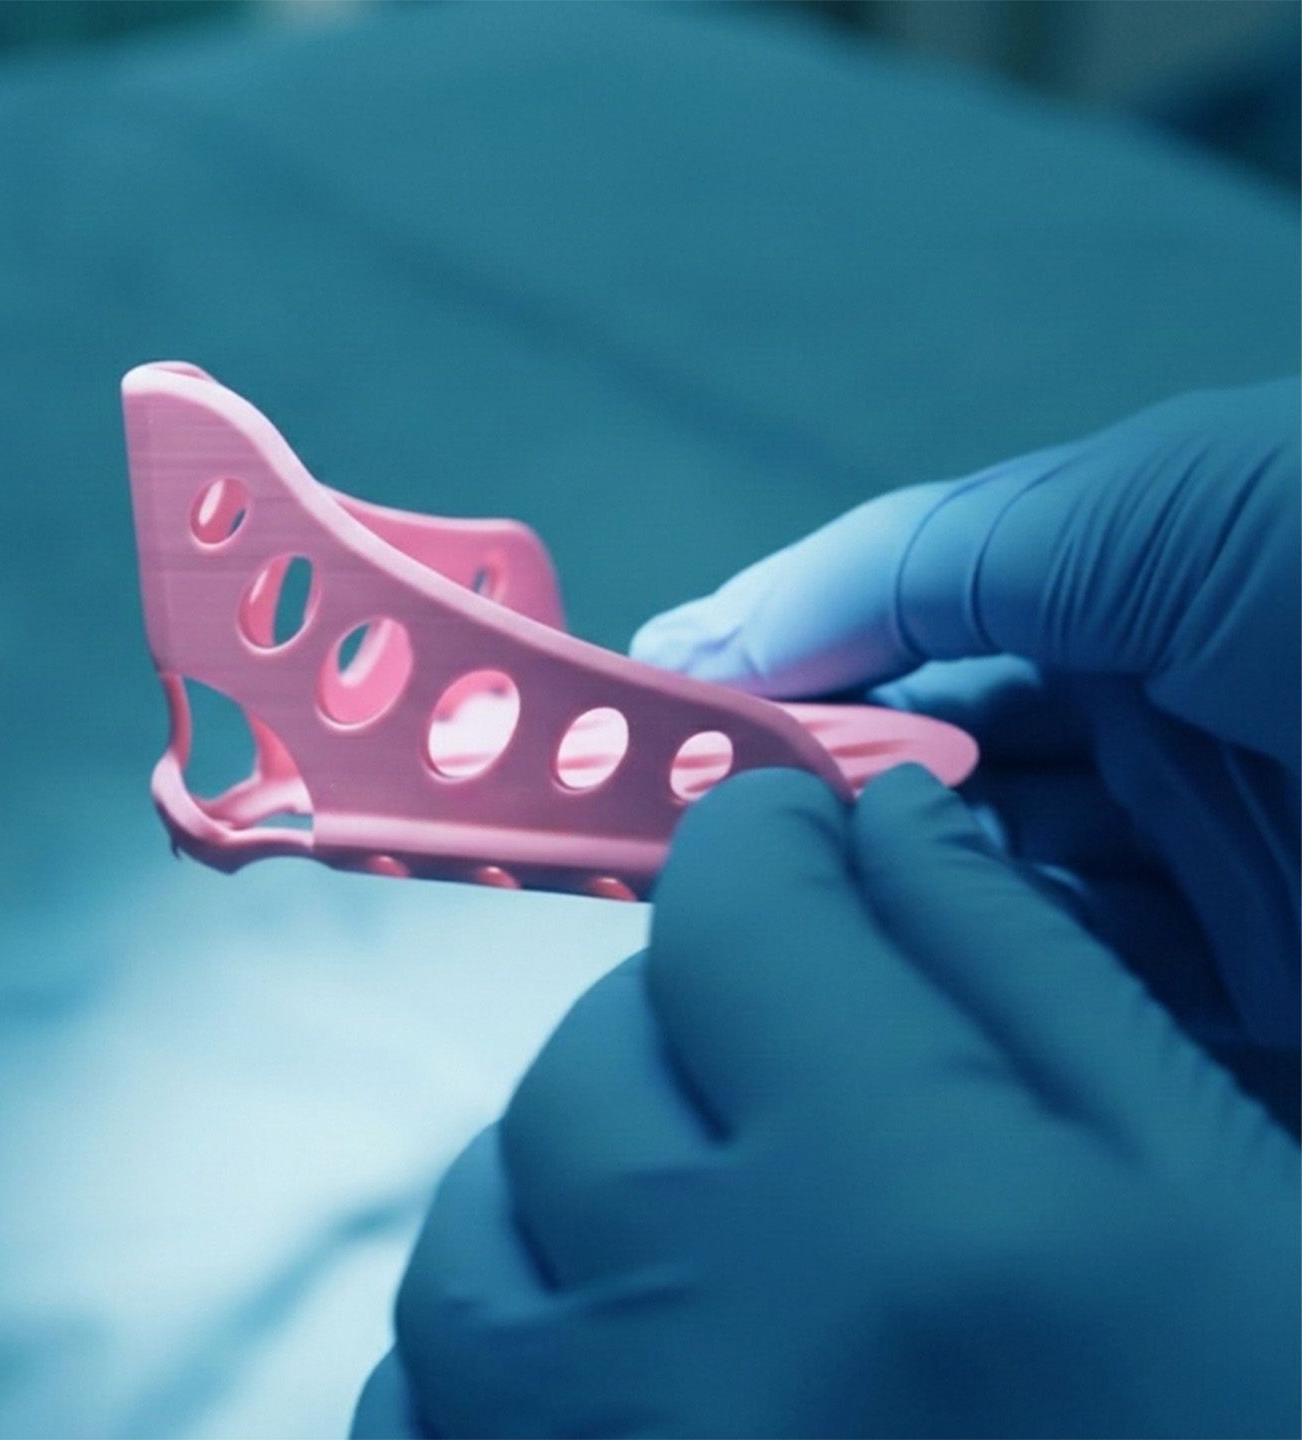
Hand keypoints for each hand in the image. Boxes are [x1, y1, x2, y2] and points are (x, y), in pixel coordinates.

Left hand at [357, 767, 1300, 1438]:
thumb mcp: (1220, 1208)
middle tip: (783, 1045)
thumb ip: (1032, 981)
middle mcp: (690, 1325)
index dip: (766, 845)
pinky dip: (485, 1351)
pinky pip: (418, 1417)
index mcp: (894, 1198)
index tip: (797, 847)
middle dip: (682, 1011)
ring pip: (471, 1229)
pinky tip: (596, 1357)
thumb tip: (883, 821)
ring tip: (676, 1201)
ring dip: (559, 1175)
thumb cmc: (1251, 1436)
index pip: (734, 910)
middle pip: (589, 1059)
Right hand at [631, 382, 1298, 1058]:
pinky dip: (979, 1001)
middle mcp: (1153, 735)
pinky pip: (1079, 1011)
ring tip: (745, 920)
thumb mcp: (1143, 505)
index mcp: (1127, 595)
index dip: (775, 682)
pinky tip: (888, 989)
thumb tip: (696, 636)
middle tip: (662, 848)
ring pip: (981, 907)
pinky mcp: (1250, 1010)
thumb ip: (916, 559)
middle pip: (929, 786)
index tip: (641, 730)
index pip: (903, 649)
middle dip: (803, 805)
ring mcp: (1201, 880)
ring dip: (874, 908)